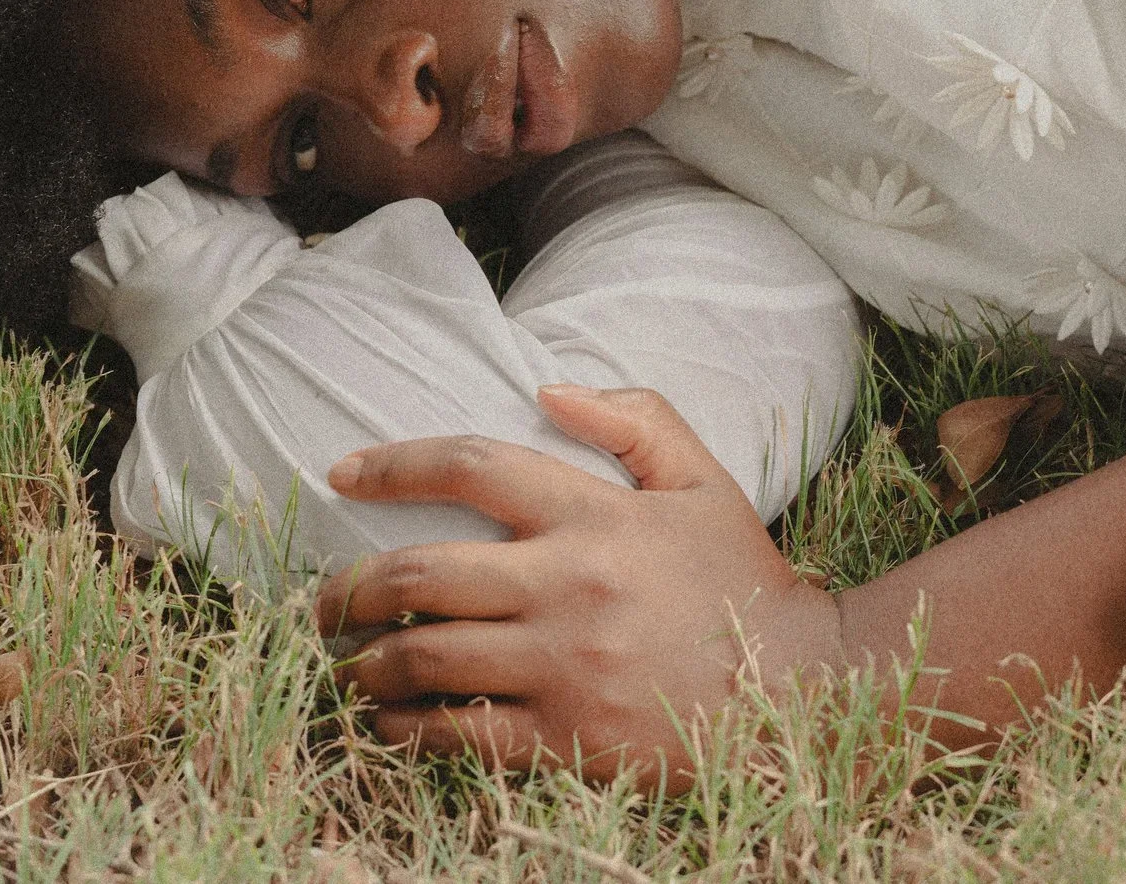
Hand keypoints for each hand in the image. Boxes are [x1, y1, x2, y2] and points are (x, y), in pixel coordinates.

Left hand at [311, 384, 840, 785]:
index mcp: (594, 514)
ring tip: (348, 665)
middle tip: (322, 603)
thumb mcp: (703, 480)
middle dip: (348, 589)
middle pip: (417, 574)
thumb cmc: (742, 580)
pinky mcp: (566, 739)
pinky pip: (455, 735)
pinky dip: (405, 729)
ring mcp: (562, 666)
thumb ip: (635, 419)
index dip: (393, 465)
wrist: (804, 691)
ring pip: (422, 658)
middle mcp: (567, 584)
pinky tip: (390, 723)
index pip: (471, 466)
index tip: (340, 473)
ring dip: (365, 662)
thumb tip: (548, 386)